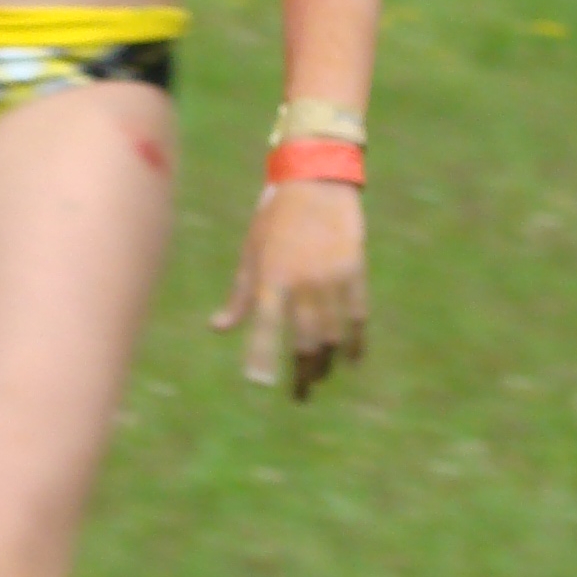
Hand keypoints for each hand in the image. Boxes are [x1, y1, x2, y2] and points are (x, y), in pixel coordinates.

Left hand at [212, 177, 366, 398]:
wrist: (316, 182)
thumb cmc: (275, 219)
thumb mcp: (251, 252)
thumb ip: (240, 295)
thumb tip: (219, 329)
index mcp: (271, 277)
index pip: (264, 326)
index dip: (261, 356)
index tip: (260, 383)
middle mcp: (302, 282)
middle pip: (304, 340)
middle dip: (301, 372)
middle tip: (299, 394)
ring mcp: (331, 278)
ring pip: (332, 334)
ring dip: (326, 361)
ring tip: (319, 377)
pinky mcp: (355, 272)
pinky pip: (358, 317)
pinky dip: (355, 341)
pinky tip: (352, 359)